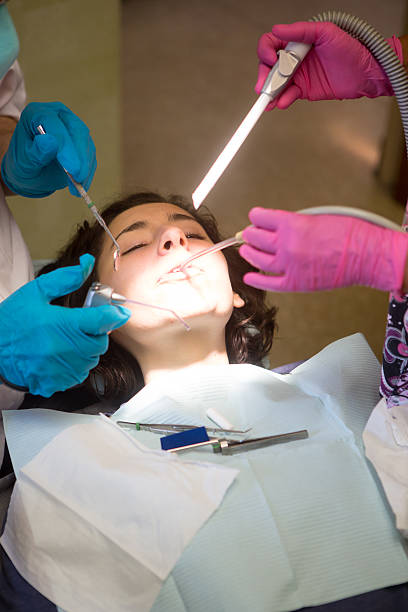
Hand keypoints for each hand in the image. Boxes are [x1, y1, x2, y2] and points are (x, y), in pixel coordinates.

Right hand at [0, 254, 129, 396]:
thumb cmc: (12, 322)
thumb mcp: (36, 292)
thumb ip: (65, 279)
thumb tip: (87, 263)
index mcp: (62, 324)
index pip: (102, 320)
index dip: (115, 315)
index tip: (121, 313)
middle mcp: (64, 348)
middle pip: (100, 342)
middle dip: (97, 333)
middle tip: (82, 326)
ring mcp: (61, 368)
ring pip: (92, 359)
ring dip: (87, 349)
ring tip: (67, 341)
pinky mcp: (56, 382)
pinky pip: (79, 374)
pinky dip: (76, 365)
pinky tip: (61, 355)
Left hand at [1, 101, 96, 196]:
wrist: (31, 171)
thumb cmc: (23, 165)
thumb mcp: (24, 163)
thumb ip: (36, 153)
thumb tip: (51, 142)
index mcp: (36, 113)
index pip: (54, 125)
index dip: (65, 146)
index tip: (72, 168)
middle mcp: (57, 115)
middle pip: (76, 130)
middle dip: (80, 156)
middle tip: (79, 178)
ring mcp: (72, 125)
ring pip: (86, 142)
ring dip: (85, 165)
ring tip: (79, 186)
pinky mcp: (82, 140)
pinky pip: (89, 154)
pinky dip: (88, 170)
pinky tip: (82, 184)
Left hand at [239, 207, 407, 292]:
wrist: (367, 255)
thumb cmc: (350, 234)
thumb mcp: (317, 217)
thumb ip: (294, 222)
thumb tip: (278, 226)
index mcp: (293, 224)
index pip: (261, 218)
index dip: (256, 217)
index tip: (255, 217)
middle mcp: (287, 245)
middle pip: (256, 238)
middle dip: (251, 234)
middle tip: (249, 234)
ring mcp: (289, 265)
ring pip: (258, 259)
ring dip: (249, 253)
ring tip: (246, 250)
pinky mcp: (295, 283)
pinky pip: (269, 283)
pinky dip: (256, 279)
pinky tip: (249, 276)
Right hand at [256, 22, 401, 109]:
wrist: (365, 73)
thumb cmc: (351, 49)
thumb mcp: (325, 32)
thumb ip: (300, 30)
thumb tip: (278, 29)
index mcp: (297, 41)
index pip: (271, 43)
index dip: (266, 52)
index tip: (272, 61)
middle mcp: (294, 58)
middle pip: (269, 67)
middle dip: (264, 77)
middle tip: (264, 87)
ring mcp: (298, 75)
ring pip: (276, 84)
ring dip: (270, 93)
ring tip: (268, 101)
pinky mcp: (304, 91)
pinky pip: (288, 96)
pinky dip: (283, 100)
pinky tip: (282, 102)